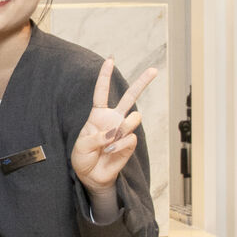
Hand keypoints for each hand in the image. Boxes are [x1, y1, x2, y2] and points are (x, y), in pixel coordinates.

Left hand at [70, 57, 156, 193]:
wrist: (91, 176)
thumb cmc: (83, 158)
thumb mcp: (81, 146)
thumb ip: (96, 137)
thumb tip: (115, 132)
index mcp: (98, 115)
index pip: (101, 92)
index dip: (105, 76)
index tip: (110, 60)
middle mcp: (113, 119)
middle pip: (129, 97)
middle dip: (142, 82)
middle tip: (154, 70)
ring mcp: (123, 131)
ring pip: (133, 119)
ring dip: (122, 130)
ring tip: (108, 143)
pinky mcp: (129, 144)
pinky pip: (130, 139)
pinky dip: (118, 146)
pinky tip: (110, 152)